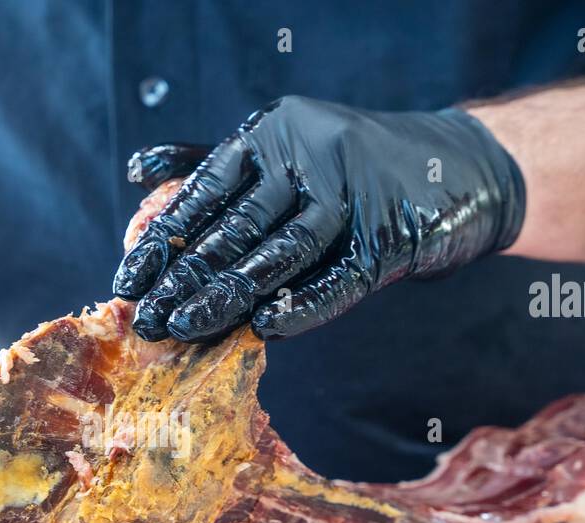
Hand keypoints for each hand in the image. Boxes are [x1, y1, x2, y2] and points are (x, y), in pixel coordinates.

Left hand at [113, 96, 524, 341]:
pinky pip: (338, 280)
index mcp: (275, 132)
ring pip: (279, 253)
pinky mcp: (390, 236)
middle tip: (145, 319)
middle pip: (235, 226)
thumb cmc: (353, 169)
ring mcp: (353, 191)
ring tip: (184, 329)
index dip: (163, 240)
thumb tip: (140, 173)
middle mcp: (310, 153)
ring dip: (227, 296)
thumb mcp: (284, 153)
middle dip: (183, 278)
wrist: (458, 169)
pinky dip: (302, 305)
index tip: (126, 281)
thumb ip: (214, 164)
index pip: (204, 191)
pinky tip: (264, 329)